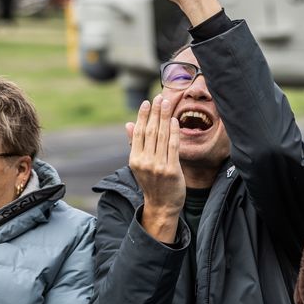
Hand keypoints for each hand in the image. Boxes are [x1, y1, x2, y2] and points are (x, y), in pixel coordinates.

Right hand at [128, 95, 185, 241]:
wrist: (161, 206)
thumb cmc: (152, 183)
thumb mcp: (139, 164)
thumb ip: (135, 144)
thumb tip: (128, 124)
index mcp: (135, 159)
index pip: (138, 133)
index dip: (143, 116)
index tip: (147, 102)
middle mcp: (144, 162)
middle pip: (150, 131)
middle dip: (155, 113)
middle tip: (159, 97)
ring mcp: (157, 166)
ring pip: (161, 136)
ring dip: (164, 118)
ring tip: (167, 103)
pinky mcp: (171, 170)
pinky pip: (172, 146)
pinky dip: (174, 132)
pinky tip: (175, 121)